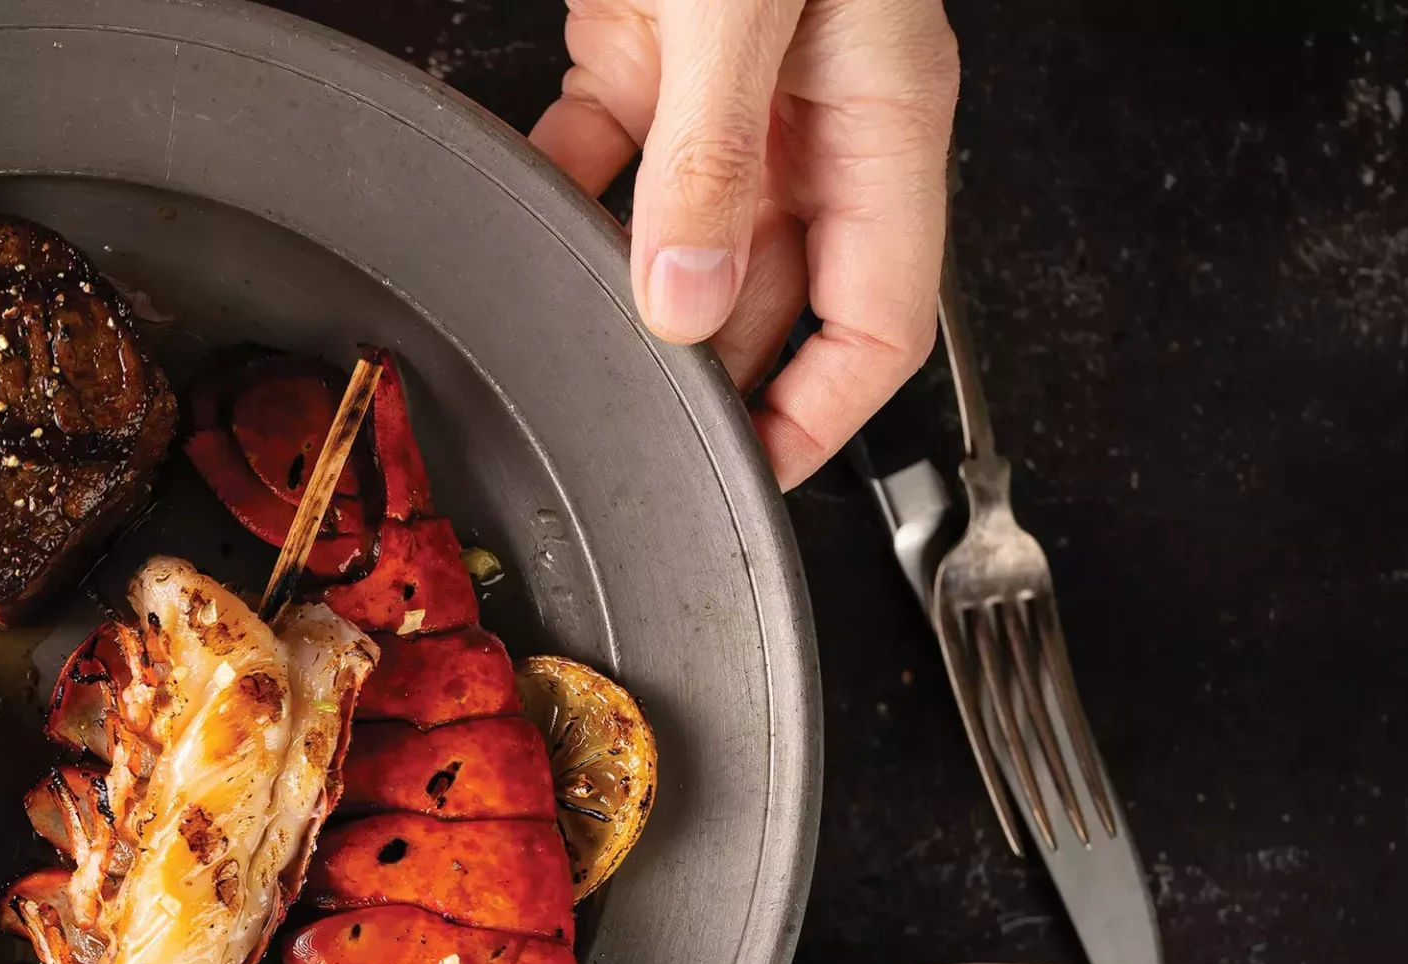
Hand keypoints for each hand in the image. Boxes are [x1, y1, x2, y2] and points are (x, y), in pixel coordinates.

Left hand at [528, 0, 958, 488]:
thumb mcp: (741, 8)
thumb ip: (709, 153)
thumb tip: (685, 297)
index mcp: (882, 117)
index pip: (880, 321)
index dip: (820, 416)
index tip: (751, 473)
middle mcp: (811, 115)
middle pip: (772, 299)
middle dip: (704, 368)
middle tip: (635, 415)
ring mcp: (726, 92)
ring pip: (681, 242)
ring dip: (625, 293)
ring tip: (575, 343)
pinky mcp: (645, 54)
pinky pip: (601, 156)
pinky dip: (559, 195)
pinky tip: (525, 223)